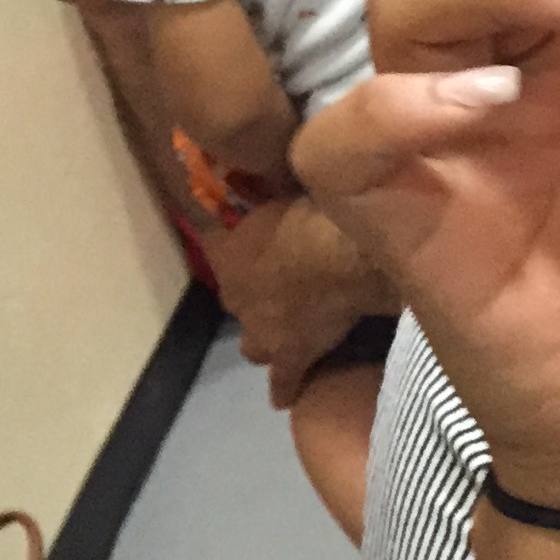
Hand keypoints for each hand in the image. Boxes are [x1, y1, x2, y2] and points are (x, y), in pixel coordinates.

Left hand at [207, 200, 394, 406]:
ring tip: (286, 331)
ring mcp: (263, 327)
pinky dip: (286, 385)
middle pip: (236, 300)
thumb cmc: (311, 212)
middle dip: (252, 296)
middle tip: (278, 284)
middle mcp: (237, 292)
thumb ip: (281, 185)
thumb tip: (288, 163)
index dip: (236, 243)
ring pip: (255, 342)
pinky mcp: (293, 354)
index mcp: (228, 251)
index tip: (252, 237)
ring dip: (266, 337)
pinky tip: (285, 396)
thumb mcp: (289, 184)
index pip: (219, 247)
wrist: (341, 255)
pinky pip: (285, 379)